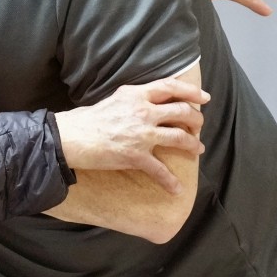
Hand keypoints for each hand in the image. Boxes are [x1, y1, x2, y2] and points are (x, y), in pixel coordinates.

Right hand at [55, 77, 209, 194]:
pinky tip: (177, 189)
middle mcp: (143, 111)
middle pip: (181, 111)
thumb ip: (134, 99)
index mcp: (136, 95)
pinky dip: (171, 182)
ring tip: (198, 149)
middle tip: (199, 126)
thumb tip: (149, 102)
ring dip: (193, 144)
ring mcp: (142, 134)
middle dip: (196, 120)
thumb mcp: (114, 99)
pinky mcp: (137, 156)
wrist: (71, 137)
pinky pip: (161, 171)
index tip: (204, 97)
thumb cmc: (88, 119)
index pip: (170, 87)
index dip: (191, 91)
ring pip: (180, 137)